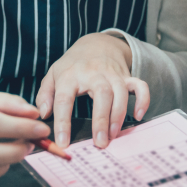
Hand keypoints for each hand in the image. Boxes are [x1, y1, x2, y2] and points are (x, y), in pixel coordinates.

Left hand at [35, 33, 149, 149]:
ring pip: (120, 92)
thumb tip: (43, 115)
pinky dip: (143, 100)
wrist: (96, 43)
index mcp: (70, 75)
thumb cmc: (72, 64)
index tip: (63, 142)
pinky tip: (138, 115)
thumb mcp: (53, 74)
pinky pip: (140, 86)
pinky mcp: (127, 76)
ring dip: (118, 115)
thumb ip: (45, 95)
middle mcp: (93, 73)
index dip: (63, 122)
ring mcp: (113, 74)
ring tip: (113, 135)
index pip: (64, 99)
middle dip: (101, 119)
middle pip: (101, 94)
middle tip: (100, 143)